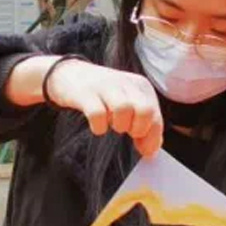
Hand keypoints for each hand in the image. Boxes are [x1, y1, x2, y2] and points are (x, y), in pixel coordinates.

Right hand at [46, 59, 164, 156]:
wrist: (70, 74)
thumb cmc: (103, 95)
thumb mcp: (128, 103)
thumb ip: (143, 124)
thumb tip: (151, 151)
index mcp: (141, 87)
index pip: (155, 116)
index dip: (152, 138)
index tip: (143, 149)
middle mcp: (126, 84)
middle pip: (145, 110)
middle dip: (138, 129)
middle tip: (128, 132)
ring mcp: (105, 87)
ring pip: (123, 109)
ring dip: (119, 125)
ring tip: (112, 125)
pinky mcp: (86, 93)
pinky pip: (97, 114)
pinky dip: (99, 126)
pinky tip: (97, 126)